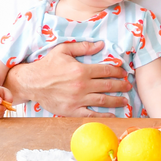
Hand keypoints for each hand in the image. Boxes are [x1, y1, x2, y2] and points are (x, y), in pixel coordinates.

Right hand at [4, 41, 131, 116]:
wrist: (31, 82)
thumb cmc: (47, 64)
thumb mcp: (63, 50)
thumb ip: (83, 47)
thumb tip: (101, 44)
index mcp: (81, 69)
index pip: (105, 70)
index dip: (117, 71)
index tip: (123, 72)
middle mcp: (81, 85)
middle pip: (107, 85)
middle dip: (121, 85)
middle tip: (128, 86)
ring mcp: (77, 99)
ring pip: (102, 100)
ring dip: (116, 100)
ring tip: (125, 100)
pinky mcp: (71, 110)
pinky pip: (91, 114)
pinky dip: (103, 115)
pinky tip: (112, 115)